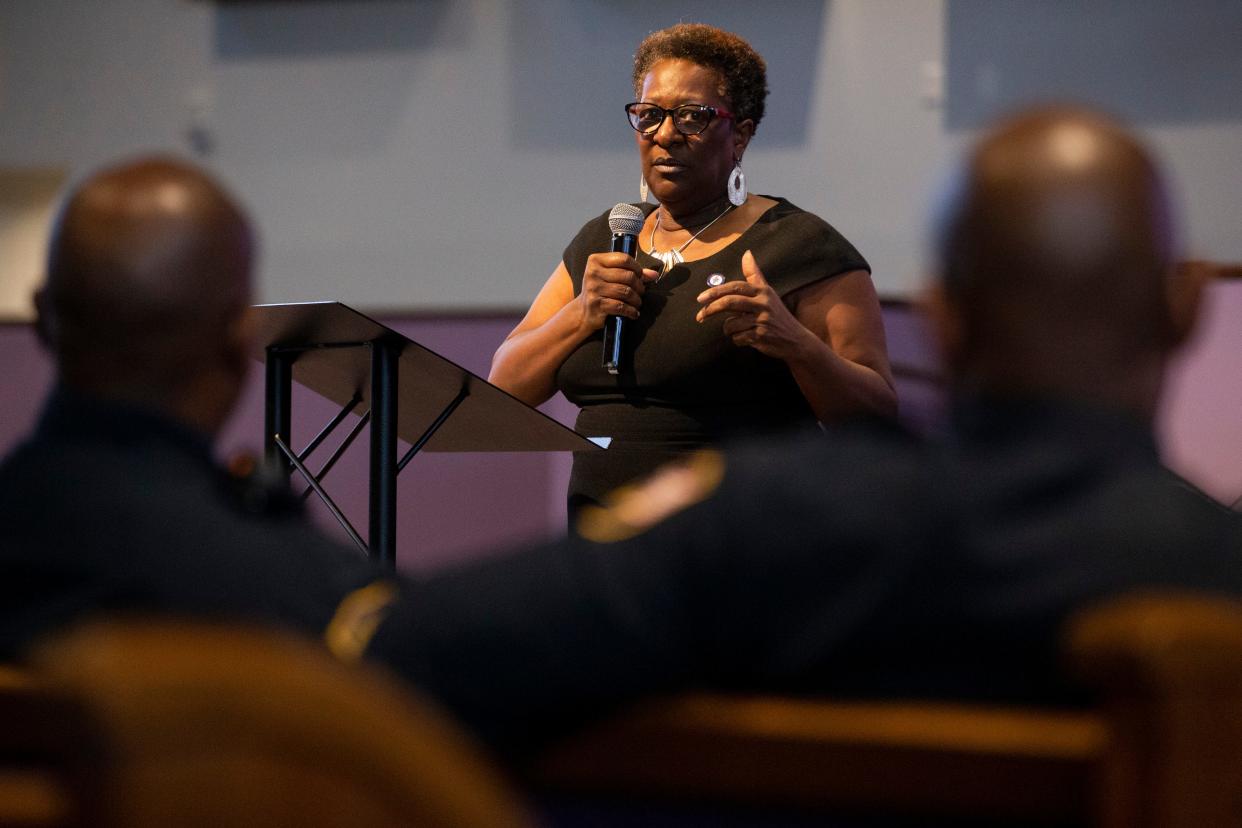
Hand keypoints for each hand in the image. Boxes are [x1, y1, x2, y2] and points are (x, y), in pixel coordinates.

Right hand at [577, 252, 659, 330]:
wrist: (583, 312)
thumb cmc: (600, 291)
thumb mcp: (611, 277)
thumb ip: (631, 272)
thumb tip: (654, 274)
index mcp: (595, 260)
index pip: (623, 259)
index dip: (636, 267)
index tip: (640, 275)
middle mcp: (593, 273)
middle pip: (627, 276)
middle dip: (639, 285)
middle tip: (640, 292)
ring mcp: (594, 289)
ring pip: (626, 292)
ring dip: (636, 300)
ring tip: (637, 303)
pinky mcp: (597, 304)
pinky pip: (621, 306)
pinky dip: (631, 311)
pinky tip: (633, 313)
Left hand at [696, 250, 815, 359]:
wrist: (795, 340)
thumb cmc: (777, 314)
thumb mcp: (768, 292)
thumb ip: (754, 275)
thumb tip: (747, 253)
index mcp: (762, 291)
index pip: (735, 287)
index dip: (716, 291)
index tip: (700, 298)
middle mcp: (763, 304)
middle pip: (730, 303)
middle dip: (711, 309)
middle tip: (699, 317)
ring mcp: (762, 321)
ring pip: (731, 324)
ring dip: (728, 329)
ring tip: (735, 329)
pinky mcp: (761, 336)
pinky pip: (738, 338)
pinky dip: (737, 340)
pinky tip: (745, 338)